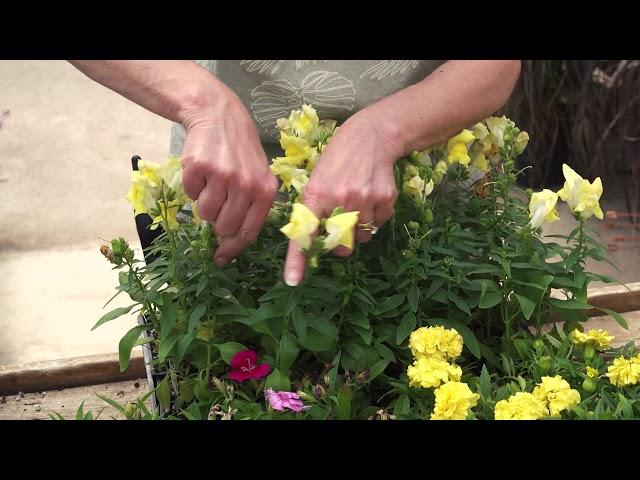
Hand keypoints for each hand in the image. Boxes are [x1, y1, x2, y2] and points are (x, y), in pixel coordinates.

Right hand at [181, 93, 277, 266]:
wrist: (219, 116)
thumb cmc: (241, 152)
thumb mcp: (258, 176)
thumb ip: (251, 208)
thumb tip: (232, 242)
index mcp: (265, 191)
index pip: (249, 232)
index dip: (232, 248)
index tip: (220, 258)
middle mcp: (246, 185)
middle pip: (224, 227)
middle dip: (217, 222)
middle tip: (218, 202)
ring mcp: (222, 176)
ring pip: (206, 213)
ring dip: (204, 203)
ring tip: (212, 182)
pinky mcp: (199, 168)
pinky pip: (190, 194)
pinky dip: (192, 187)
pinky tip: (203, 171)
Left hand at [283, 111, 403, 285]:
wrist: (371, 136)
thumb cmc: (337, 160)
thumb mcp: (317, 180)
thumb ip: (314, 211)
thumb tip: (317, 243)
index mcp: (315, 195)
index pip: (303, 233)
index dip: (297, 260)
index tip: (292, 282)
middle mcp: (338, 200)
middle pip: (339, 246)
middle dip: (339, 243)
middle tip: (341, 223)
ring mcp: (363, 200)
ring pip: (362, 237)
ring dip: (359, 228)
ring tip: (357, 201)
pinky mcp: (385, 198)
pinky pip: (379, 224)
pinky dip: (376, 217)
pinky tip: (371, 195)